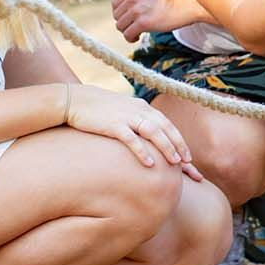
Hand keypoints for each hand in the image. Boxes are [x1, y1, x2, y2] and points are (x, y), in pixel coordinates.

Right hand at [64, 85, 202, 179]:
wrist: (75, 100)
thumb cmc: (99, 109)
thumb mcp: (123, 111)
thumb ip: (137, 120)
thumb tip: (149, 137)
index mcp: (143, 108)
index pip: (167, 125)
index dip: (180, 140)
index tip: (189, 158)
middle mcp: (139, 110)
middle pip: (165, 128)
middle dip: (179, 146)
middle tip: (189, 163)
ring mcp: (126, 116)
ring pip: (153, 132)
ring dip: (166, 147)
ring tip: (176, 163)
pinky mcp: (113, 125)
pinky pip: (131, 139)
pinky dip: (142, 151)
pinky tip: (151, 164)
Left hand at [112, 0, 189, 42]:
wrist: (187, 4)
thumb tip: (128, 10)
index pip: (115, 4)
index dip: (121, 13)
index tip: (129, 19)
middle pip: (117, 15)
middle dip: (124, 23)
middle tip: (134, 27)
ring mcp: (137, 10)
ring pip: (120, 26)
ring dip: (127, 31)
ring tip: (136, 33)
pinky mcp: (143, 22)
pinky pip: (127, 34)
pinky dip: (130, 38)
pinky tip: (137, 37)